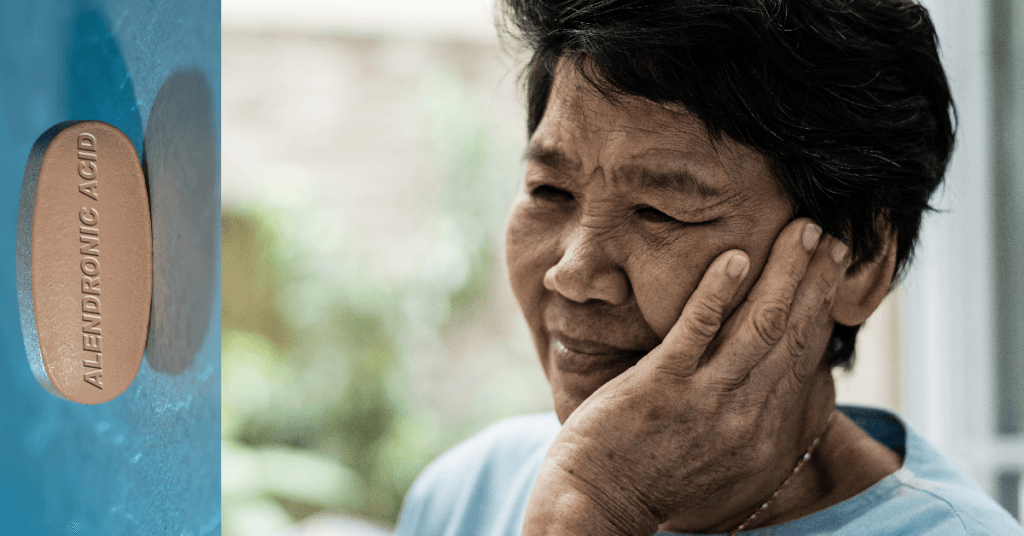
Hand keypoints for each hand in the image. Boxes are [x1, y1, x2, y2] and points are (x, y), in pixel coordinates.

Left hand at [521, 218, 848, 535]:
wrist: (600, 504)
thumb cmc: (657, 483)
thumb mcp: (730, 469)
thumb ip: (761, 425)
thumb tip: (790, 386)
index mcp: (766, 434)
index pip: (804, 357)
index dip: (822, 309)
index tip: (835, 270)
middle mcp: (747, 416)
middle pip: (793, 334)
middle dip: (817, 280)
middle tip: (835, 234)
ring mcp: (705, 399)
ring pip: (759, 326)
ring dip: (785, 273)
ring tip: (803, 229)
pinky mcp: (661, 386)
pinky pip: (697, 332)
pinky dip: (716, 292)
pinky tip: (734, 258)